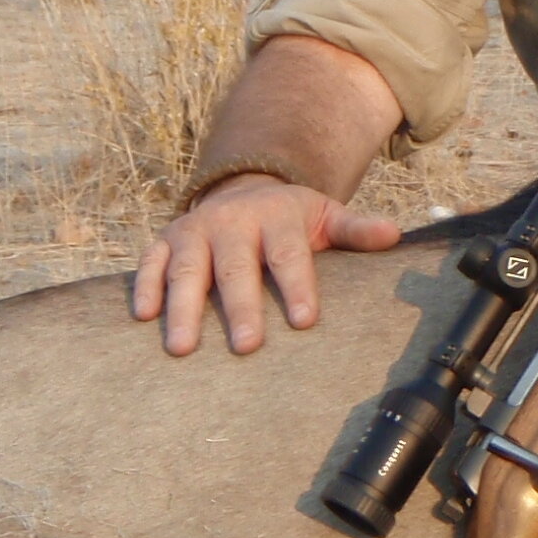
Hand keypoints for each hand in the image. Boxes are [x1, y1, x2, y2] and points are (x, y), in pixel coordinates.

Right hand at [133, 176, 400, 353]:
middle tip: (246, 346)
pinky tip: (144, 317)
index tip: (304, 321)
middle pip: (236, 268)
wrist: (245, 189)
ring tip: (182, 348)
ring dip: (183, 307)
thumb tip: (394, 236)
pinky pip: (150, 262)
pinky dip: (145, 286)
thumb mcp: (326, 216)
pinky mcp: (166, 240)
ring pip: (187, 270)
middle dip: (239, 307)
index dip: (296, 287)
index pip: (288, 255)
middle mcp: (232, 222)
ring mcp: (195, 231)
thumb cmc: (292, 219)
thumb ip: (355, 230)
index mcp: (276, 217)